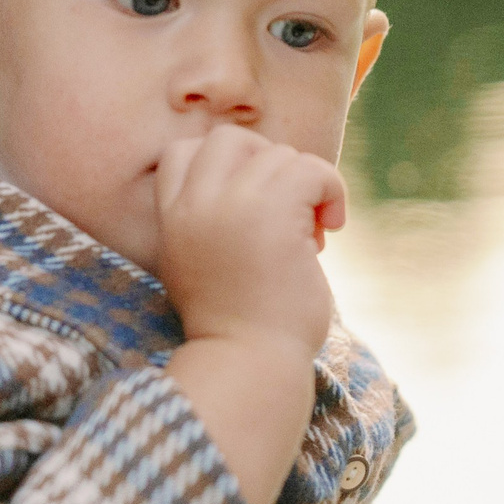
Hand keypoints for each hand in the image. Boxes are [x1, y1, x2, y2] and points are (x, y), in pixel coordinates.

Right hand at [153, 125, 341, 358]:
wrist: (249, 364)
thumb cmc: (238, 329)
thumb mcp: (202, 266)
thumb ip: (211, 222)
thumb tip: (261, 183)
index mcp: (172, 220)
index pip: (181, 151)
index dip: (223, 166)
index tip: (251, 204)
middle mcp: (194, 205)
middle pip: (230, 138)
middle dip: (266, 163)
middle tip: (285, 209)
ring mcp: (230, 204)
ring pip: (280, 154)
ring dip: (306, 188)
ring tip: (312, 235)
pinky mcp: (271, 211)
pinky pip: (312, 169)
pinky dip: (331, 191)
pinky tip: (331, 228)